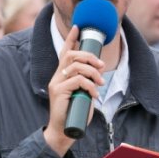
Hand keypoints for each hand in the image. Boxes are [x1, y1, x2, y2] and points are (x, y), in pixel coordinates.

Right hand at [43, 25, 104, 155]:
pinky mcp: (59, 91)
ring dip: (93, 72)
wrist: (63, 130)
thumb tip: (98, 73)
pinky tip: (94, 94)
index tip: (78, 27)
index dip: (71, 39)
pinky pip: (77, 81)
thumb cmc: (74, 112)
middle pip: (71, 55)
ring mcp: (56, 83)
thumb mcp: (83, 93)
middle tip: (102, 66)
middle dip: (89, 56)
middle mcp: (57, 76)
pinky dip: (89, 86)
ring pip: (76, 66)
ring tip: (100, 83)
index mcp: (62, 75)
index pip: (65, 52)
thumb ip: (87, 82)